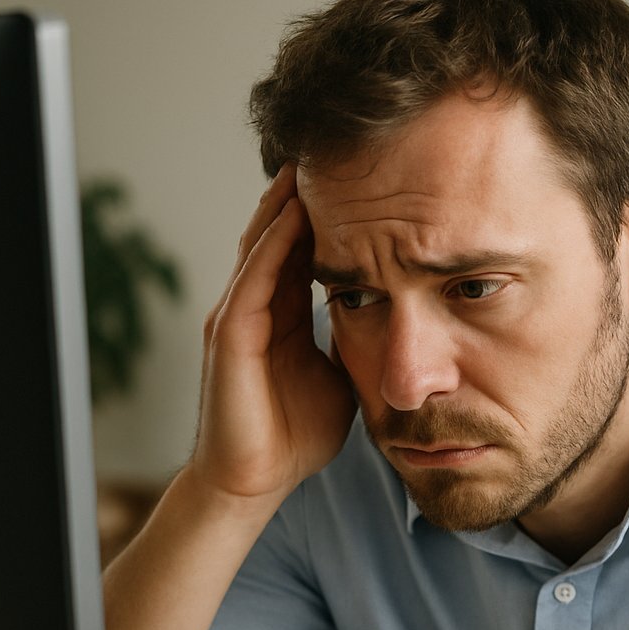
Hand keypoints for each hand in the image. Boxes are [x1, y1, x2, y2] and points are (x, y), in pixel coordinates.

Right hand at [192, 164, 356, 506]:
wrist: (254, 482)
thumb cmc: (294, 437)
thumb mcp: (341, 378)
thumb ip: (357, 345)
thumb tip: (398, 325)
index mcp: (281, 314)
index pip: (305, 248)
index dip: (331, 213)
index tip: (365, 177)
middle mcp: (254, 305)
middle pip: (280, 232)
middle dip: (305, 191)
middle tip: (337, 147)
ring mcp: (237, 316)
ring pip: (262, 243)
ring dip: (286, 203)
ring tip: (312, 161)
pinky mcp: (230, 335)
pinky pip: (253, 277)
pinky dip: (273, 243)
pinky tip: (296, 213)